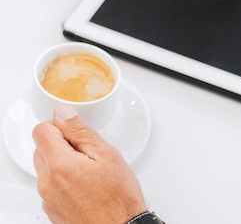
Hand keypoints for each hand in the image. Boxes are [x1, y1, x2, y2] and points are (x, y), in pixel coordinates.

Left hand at [33, 105, 147, 223]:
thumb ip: (81, 131)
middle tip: (89, 151)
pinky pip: (51, 185)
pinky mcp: (52, 208)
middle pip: (42, 148)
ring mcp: (48, 198)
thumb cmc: (118, 197)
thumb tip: (63, 113)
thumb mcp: (107, 154)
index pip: (41, 130)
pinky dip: (64, 179)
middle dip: (62, 143)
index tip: (77, 132)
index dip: (60, 125)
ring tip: (90, 169)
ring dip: (63, 161)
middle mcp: (47, 183)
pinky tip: (86, 184)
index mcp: (60, 165)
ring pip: (46, 166)